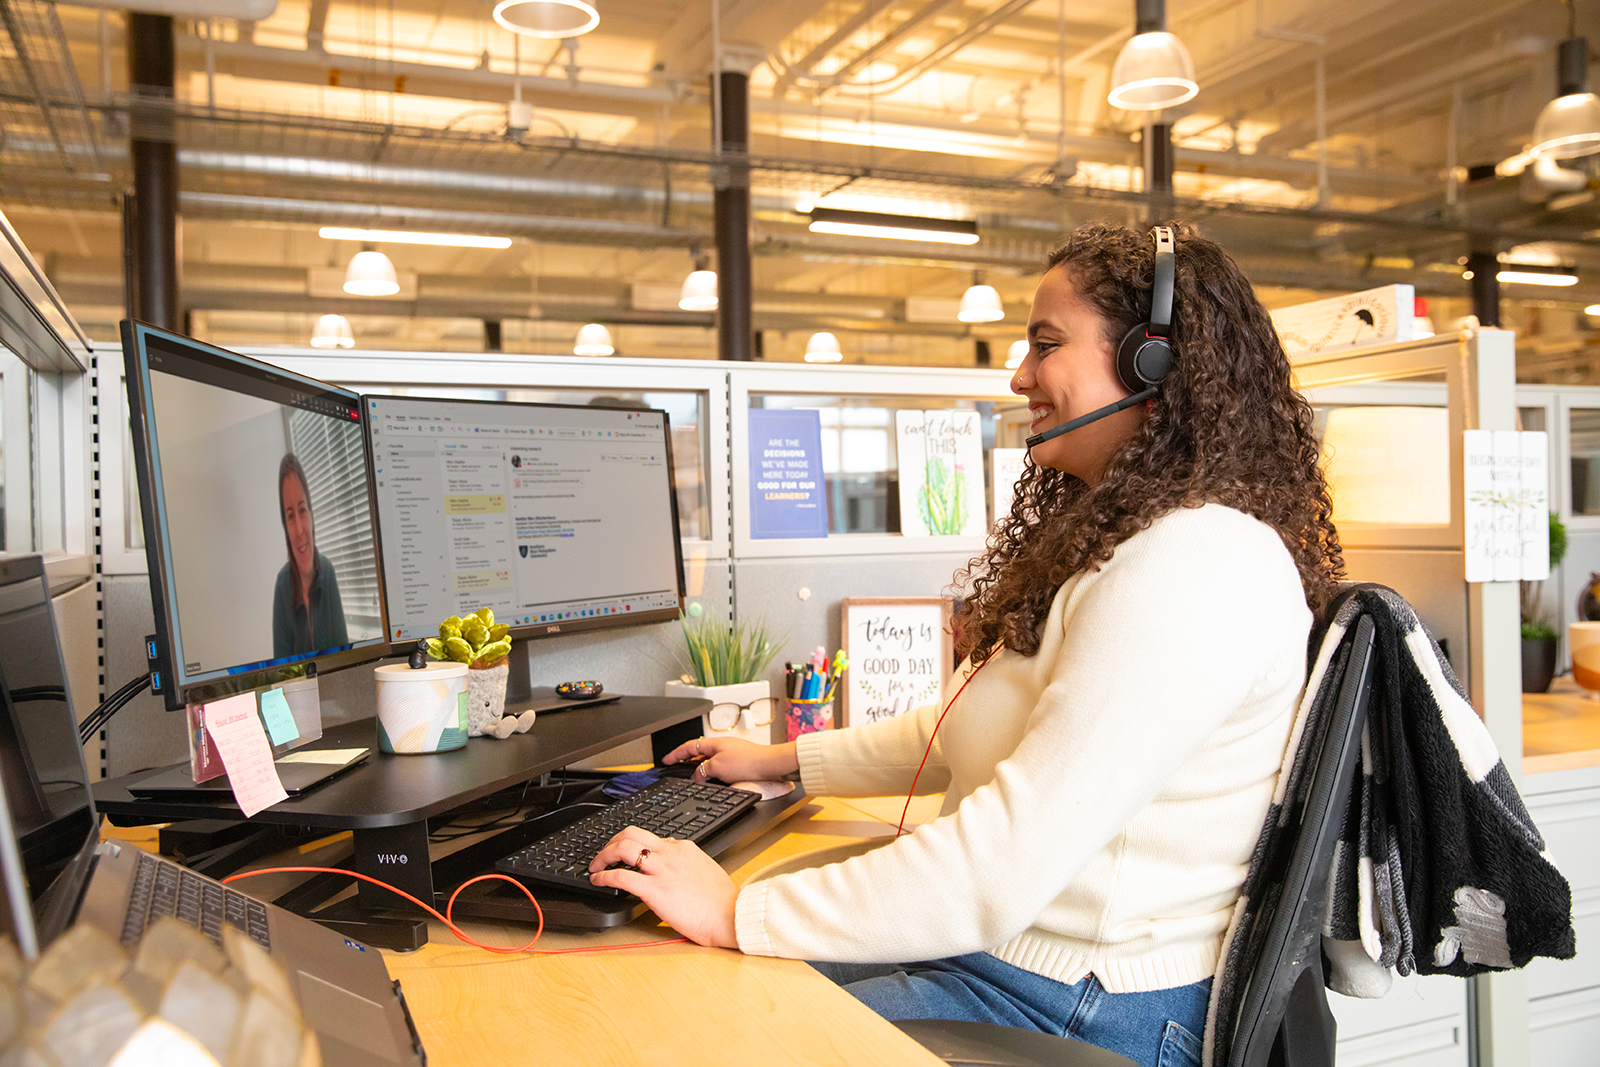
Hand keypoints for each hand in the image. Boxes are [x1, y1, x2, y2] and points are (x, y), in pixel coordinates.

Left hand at [588, 828, 737, 947]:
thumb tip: (675, 870)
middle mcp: (670, 854)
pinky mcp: (654, 889)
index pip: (653, 839)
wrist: (730, 914)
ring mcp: (662, 870)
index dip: (635, 846)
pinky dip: (604, 877)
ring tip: (596, 865)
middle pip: (633, 833)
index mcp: (684, 848)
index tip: (627, 854)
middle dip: (613, 841)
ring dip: (604, 854)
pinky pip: (621, 877)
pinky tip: (598, 881)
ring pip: (624, 848)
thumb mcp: (706, 871)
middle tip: (605, 853)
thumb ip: (688, 865)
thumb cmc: (722, 901)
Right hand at [662, 736, 797, 783]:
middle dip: (686, 760)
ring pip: (708, 761)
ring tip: (693, 778)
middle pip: (698, 753)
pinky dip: (711, 773)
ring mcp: (730, 754)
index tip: (666, 759)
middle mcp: (721, 746)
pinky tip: (712, 781)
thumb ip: (703, 771)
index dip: (675, 754)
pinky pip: (718, 767)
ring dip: (699, 768)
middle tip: (675, 767)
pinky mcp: (738, 763)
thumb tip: (697, 776)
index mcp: (714, 743)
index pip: (689, 746)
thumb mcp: (717, 767)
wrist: (770, 765)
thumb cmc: (748, 762)